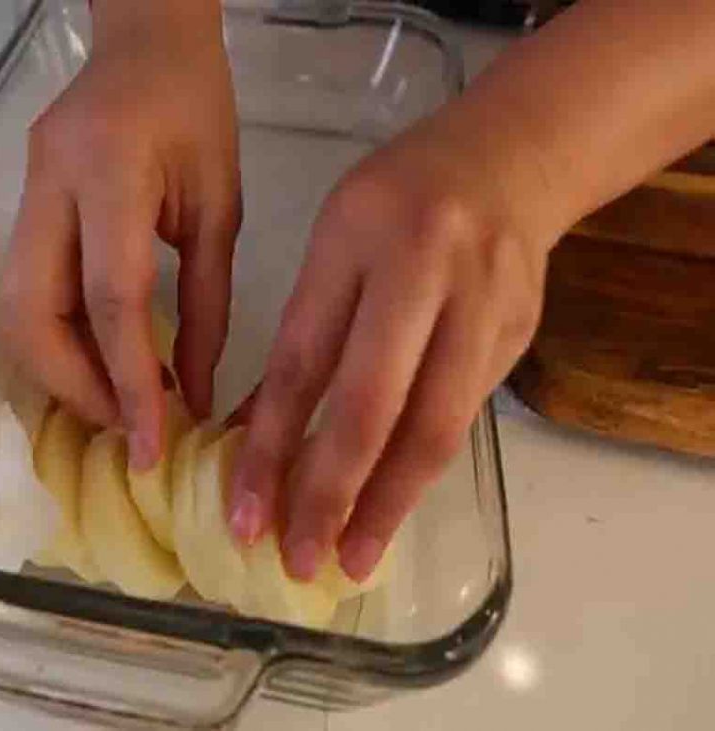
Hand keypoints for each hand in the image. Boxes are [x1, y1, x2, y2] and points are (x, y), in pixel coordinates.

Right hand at [0, 1, 239, 468]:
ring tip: (115, 402)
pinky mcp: (19, 204)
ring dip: (59, 371)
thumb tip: (193, 395)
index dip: (129, 381)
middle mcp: (48, 184)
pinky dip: (57, 340)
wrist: (144, 44)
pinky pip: (24, 291)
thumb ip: (207, 305)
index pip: (109, 299)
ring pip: (13, 310)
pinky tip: (97, 361)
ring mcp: (23, 192)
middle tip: (125, 426)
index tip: (150, 445)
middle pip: (30, 314)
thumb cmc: (199, 114)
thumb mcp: (220, 208)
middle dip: (74, 387)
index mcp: (111, 171)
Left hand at [227, 118, 559, 581]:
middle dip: (329, 493)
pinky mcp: (518, 336)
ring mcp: (483, 307)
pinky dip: (421, 469)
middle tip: (297, 558)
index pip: (303, 362)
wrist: (512, 158)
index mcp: (357, 238)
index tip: (244, 515)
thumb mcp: (333, 243)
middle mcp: (425, 272)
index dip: (271, 445)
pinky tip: (392, 505)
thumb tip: (257, 436)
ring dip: (388, 504)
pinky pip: (463, 419)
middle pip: (372, 406)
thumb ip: (303, 334)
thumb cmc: (399, 197)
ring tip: (351, 558)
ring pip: (433, 428)